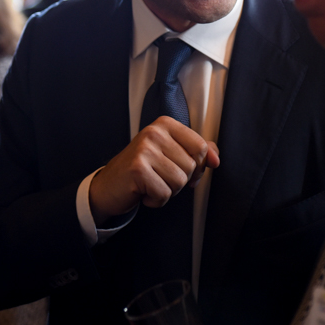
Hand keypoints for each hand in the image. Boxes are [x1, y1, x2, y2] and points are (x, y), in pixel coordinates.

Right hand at [88, 116, 219, 224]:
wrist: (109, 186)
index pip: (201, 147)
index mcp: (165, 124)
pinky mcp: (138, 169)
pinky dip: (156, 200)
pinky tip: (143, 192)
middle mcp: (154, 132)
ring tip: (151, 183)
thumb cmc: (142, 170)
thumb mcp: (170, 153)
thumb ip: (196, 151)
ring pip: (180, 181)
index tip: (181, 169)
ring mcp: (145, 149)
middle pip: (191, 166)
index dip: (197, 166)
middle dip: (179, 180)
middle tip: (159, 177)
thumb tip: (215, 158)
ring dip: (168, 190)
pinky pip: (165, 193)